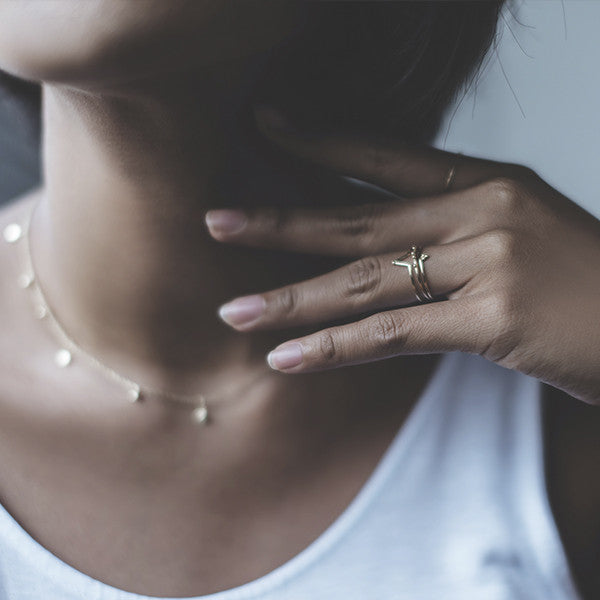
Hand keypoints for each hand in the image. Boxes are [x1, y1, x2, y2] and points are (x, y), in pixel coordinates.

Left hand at [206, 117, 599, 403]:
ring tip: (233, 308)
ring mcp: (488, 262)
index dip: (320, 141)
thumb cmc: (586, 282)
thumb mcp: (520, 234)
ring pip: (364, 280)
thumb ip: (455, 231)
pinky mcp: (493, 318)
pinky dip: (336, 349)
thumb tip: (390, 246)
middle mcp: (482, 211)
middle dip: (280, 222)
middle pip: (356, 217)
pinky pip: (393, 334)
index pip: (385, 155)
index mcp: (487, 182)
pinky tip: (286, 358)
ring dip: (291, 297)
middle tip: (215, 221)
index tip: (265, 126)